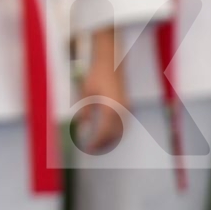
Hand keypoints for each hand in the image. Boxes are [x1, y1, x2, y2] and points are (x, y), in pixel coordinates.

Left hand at [75, 36, 129, 154]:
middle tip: (93, 146)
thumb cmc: (96, 75)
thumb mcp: (86, 93)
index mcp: (111, 109)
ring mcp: (126, 108)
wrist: (110, 62)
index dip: (97, 141)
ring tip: (99, 140)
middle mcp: (121, 110)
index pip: (104, 132)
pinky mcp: (127, 104)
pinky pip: (123, 122)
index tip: (89, 147)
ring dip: (111, 137)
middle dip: (104, 142)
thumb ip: (85, 111)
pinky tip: (106, 129)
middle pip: (115, 134)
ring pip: (121, 129)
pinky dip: (115, 129)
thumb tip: (83, 125)